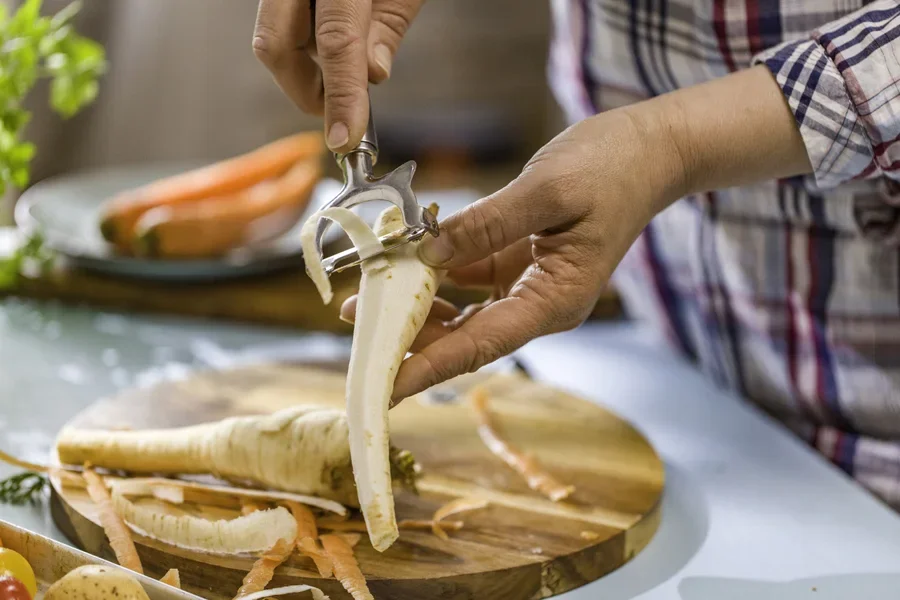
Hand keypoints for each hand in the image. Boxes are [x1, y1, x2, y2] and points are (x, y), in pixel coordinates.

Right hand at [253, 0, 423, 152]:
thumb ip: (387, 25)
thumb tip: (373, 74)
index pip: (335, 43)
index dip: (340, 97)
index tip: (344, 139)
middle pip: (275, 46)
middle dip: (303, 90)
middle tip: (339, 112)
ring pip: (273, 38)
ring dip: (305, 66)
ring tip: (345, 69)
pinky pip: (279, 25)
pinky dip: (302, 46)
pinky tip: (328, 45)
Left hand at [342, 108, 681, 401]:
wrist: (648, 151)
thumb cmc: (612, 169)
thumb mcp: (546, 191)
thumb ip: (485, 224)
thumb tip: (426, 251)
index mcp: (556, 301)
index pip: (481, 345)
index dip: (429, 367)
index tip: (385, 387)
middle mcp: (540, 303)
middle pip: (465, 337)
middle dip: (409, 338)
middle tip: (354, 332)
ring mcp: (528, 285)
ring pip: (461, 312)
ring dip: (415, 308)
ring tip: (363, 302)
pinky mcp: (517, 262)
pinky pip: (468, 279)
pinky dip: (435, 275)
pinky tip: (401, 267)